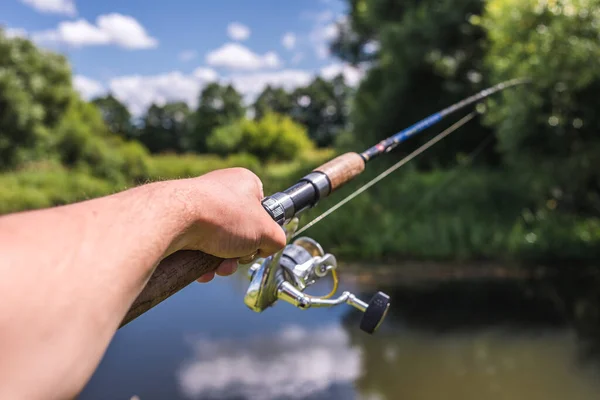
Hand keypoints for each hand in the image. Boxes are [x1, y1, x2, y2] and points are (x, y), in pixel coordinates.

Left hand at [169, 168, 286, 281]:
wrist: (174, 218)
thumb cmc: (223, 216)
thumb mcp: (266, 231)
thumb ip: (276, 239)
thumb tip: (268, 247)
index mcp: (244, 182)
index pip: (261, 209)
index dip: (262, 231)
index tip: (258, 242)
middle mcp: (219, 189)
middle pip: (239, 229)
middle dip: (239, 253)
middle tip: (237, 258)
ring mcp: (197, 204)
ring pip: (218, 241)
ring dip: (222, 261)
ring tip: (217, 267)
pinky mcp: (178, 220)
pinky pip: (196, 246)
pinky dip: (202, 261)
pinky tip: (201, 270)